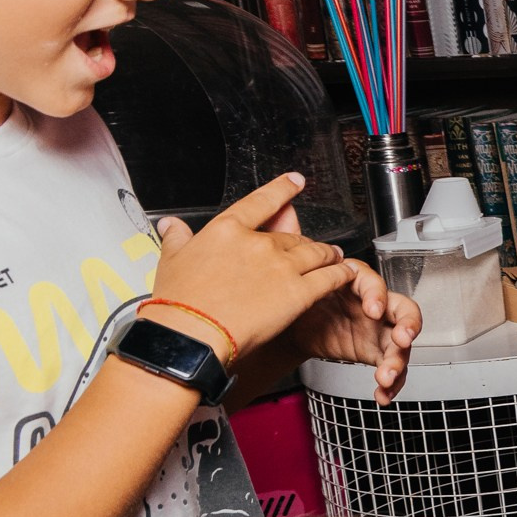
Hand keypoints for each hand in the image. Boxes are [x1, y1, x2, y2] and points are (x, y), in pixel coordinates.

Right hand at [148, 173, 358, 362]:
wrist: (192, 335)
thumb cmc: (179, 303)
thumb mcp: (170, 260)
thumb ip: (176, 238)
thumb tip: (171, 225)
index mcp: (227, 230)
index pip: (262, 202)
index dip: (283, 190)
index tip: (295, 181)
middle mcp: (258, 243)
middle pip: (291, 236)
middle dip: (304, 242)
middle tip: (311, 248)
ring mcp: (281, 266)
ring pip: (315, 253)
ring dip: (328, 254)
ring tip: (334, 257)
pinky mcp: (298, 292)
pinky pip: (328, 278)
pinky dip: (340, 274)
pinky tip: (346, 274)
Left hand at [282, 257, 419, 404]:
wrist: (288, 323)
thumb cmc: (297, 293)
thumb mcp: (293, 272)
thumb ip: (295, 245)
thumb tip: (285, 213)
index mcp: (356, 283)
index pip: (376, 283)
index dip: (377, 295)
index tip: (371, 309)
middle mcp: (373, 305)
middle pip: (403, 312)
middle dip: (407, 326)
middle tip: (401, 340)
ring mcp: (377, 330)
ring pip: (400, 345)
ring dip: (399, 362)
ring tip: (386, 377)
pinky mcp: (374, 353)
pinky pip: (390, 368)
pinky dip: (390, 384)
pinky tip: (382, 394)